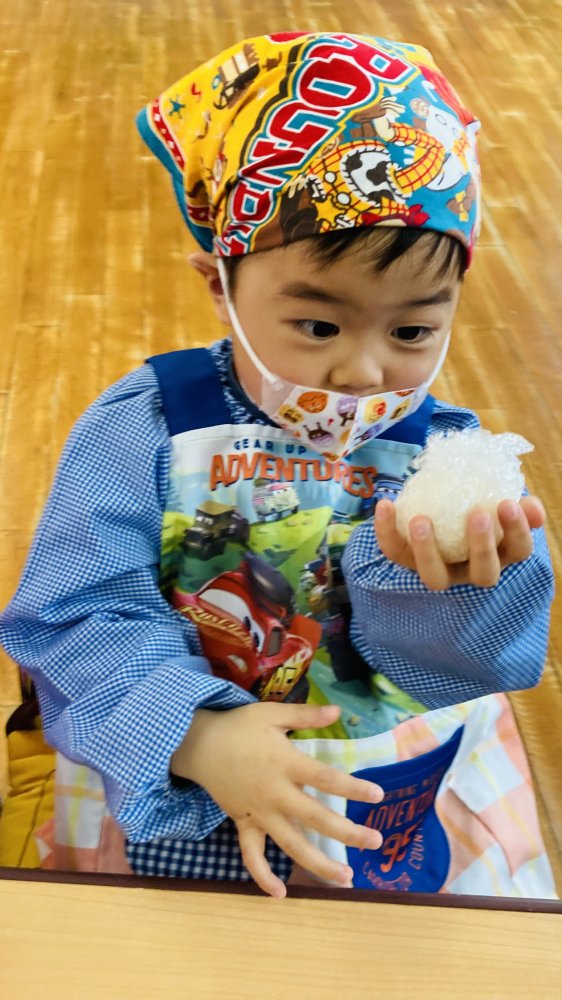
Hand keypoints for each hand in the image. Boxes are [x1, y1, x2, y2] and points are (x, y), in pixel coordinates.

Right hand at [171, 702, 383, 897]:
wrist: (197, 744)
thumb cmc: (239, 727)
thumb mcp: (271, 713)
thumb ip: (305, 715)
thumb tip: (337, 709)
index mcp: (284, 763)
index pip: (325, 778)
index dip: (352, 788)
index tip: (378, 796)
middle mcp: (274, 793)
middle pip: (315, 818)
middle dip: (347, 833)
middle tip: (375, 842)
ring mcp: (258, 813)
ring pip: (291, 845)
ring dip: (318, 865)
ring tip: (345, 879)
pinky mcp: (243, 824)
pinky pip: (251, 855)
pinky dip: (263, 876)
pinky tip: (280, 894)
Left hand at [374, 496, 545, 590]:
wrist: (437, 505)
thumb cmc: (474, 503)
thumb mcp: (496, 502)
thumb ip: (517, 505)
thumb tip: (531, 507)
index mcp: (500, 553)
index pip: (518, 551)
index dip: (516, 532)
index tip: (508, 504)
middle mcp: (471, 570)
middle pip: (483, 575)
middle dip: (482, 547)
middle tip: (478, 514)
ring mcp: (440, 570)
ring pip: (435, 577)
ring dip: (427, 550)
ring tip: (421, 520)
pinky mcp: (408, 561)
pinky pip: (396, 552)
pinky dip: (386, 531)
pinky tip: (386, 504)